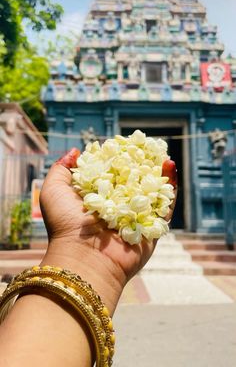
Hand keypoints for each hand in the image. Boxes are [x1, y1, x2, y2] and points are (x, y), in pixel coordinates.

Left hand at [40, 148, 176, 311]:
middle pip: (134, 181)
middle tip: (147, 146)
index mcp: (98, 199)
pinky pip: (165, 206)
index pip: (111, 174)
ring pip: (152, 191)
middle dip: (141, 163)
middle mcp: (118, 207)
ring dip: (158, 172)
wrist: (83, 258)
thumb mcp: (53, 191)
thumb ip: (61, 170)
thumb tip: (76, 151)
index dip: (118, 158)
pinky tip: (170, 165)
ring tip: (161, 152)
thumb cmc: (64, 224)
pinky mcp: (152, 228)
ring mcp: (136, 217)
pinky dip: (171, 187)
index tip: (124, 144)